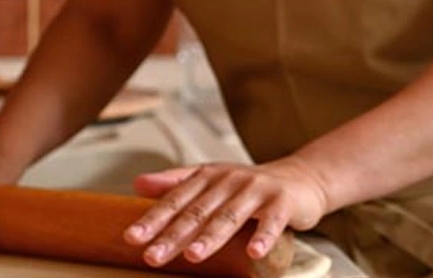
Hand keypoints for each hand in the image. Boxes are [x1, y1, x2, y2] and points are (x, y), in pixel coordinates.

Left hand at [124, 158, 330, 266]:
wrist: (300, 179)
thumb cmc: (249, 187)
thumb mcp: (211, 180)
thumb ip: (176, 183)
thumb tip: (137, 183)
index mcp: (208, 177)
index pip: (176, 200)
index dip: (153, 218)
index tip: (132, 237)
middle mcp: (230, 181)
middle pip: (198, 211)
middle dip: (174, 235)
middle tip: (153, 255)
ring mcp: (257, 190)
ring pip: (230, 216)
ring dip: (211, 237)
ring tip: (193, 255)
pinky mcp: (282, 202)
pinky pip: (272, 222)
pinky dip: (263, 236)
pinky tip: (254, 252)